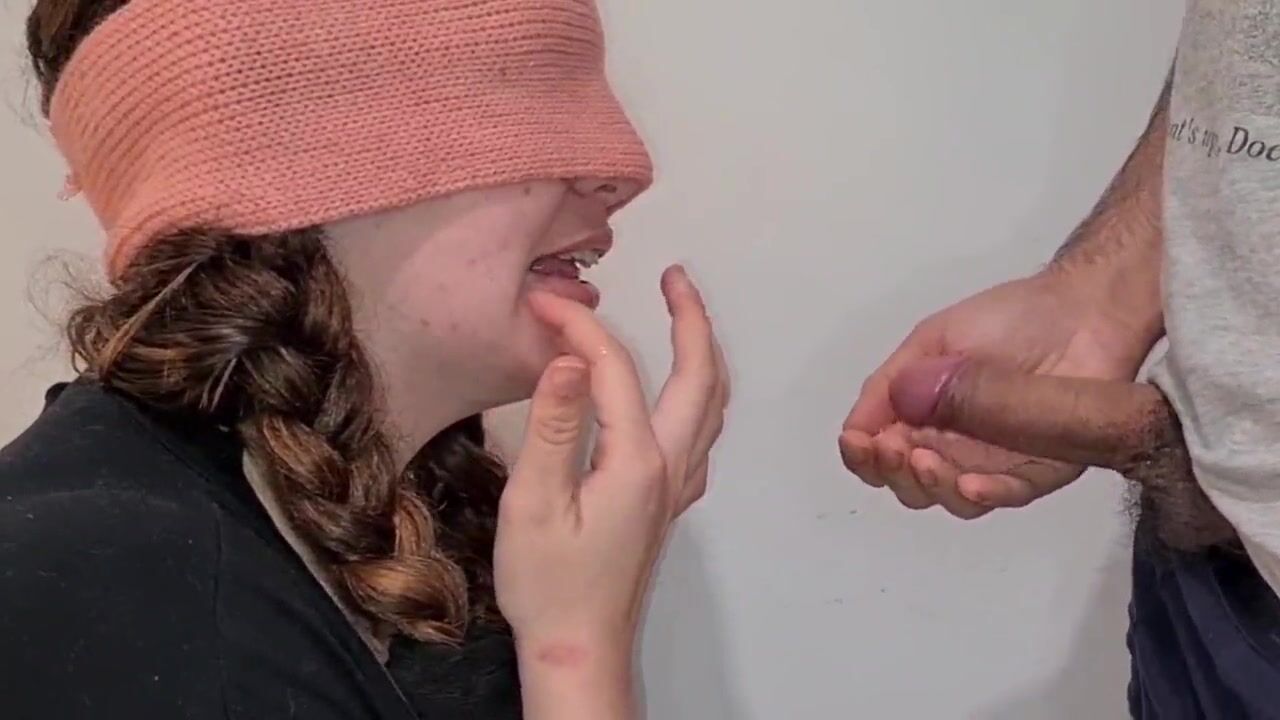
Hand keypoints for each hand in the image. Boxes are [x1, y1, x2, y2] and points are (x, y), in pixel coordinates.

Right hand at [494, 266, 728, 719]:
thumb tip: (571, 359)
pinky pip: (702, 433)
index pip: (614, 369)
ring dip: (704, 352)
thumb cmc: (550, 586)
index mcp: (637, 460)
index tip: (542, 302)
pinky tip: (681, 395)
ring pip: (712, 404)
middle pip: (700, 376)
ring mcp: (675, 487)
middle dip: (691, 318)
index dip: (579, 328)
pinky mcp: (667, 504)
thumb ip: (554, 426)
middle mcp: (670, 467)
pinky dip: (700, 394)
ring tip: (685, 315)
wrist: (579, 649)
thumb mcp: (534, 504)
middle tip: (674, 276)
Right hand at [839, 268, 1156, 518]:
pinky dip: (985, 494)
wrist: (1081, 311)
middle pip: (907, 484)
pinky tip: (968, 482)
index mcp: (918, 418)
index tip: (858, 442)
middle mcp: (950, 448)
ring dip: (929, 486)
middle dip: (891, 471)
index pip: (877, 454)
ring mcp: (993, 464)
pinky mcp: (1039, 470)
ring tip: (924, 460)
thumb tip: (858, 427)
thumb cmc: (1006, 320)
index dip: (861, 455)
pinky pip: (1008, 495)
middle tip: (893, 448)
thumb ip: (894, 382)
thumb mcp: (932, 340)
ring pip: (949, 498)